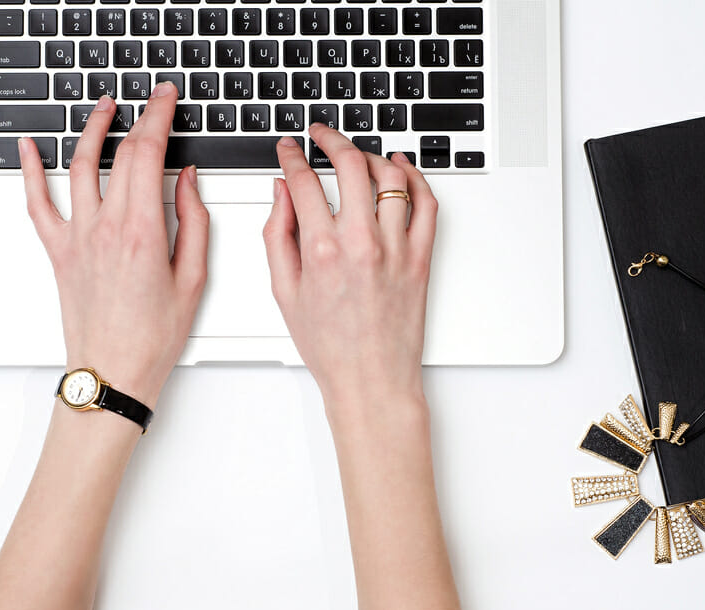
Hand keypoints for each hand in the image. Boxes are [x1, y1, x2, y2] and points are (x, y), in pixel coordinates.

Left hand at [19, 83, 208, 405]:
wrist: (111, 373)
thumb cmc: (152, 338)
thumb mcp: (193, 279)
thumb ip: (193, 223)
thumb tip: (188, 181)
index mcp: (142, 232)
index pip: (148, 154)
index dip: (158, 116)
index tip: (166, 98)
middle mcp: (105, 227)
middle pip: (117, 155)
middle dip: (137, 118)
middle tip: (151, 100)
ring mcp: (77, 237)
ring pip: (78, 167)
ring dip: (90, 131)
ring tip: (103, 108)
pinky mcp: (58, 252)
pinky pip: (38, 204)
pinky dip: (30, 172)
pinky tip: (28, 149)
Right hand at [264, 124, 436, 408]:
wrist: (371, 380)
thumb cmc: (329, 346)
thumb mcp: (284, 291)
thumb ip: (278, 235)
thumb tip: (280, 194)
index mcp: (321, 250)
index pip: (304, 182)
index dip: (292, 156)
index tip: (289, 148)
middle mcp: (361, 243)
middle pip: (350, 165)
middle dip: (331, 139)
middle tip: (322, 135)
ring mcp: (395, 248)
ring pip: (389, 177)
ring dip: (371, 156)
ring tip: (357, 155)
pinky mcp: (420, 257)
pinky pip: (426, 203)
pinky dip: (415, 177)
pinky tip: (401, 168)